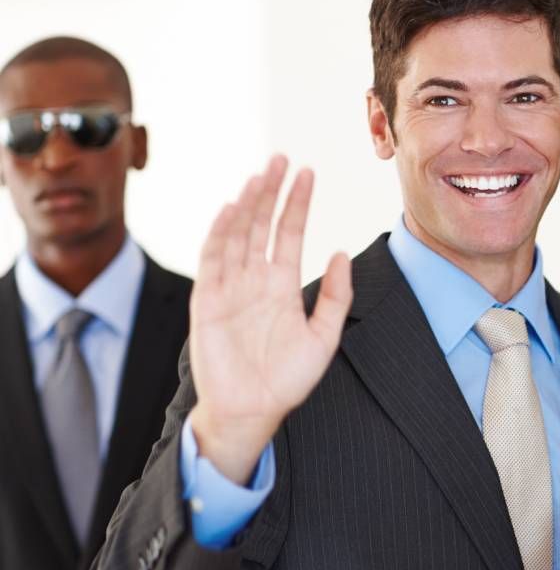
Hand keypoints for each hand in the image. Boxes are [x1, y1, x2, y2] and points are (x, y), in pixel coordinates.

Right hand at [190, 156, 352, 483]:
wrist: (252, 412)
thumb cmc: (287, 380)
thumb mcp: (324, 338)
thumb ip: (336, 297)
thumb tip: (343, 254)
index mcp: (282, 286)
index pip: (288, 233)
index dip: (297, 204)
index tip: (307, 173)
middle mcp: (254, 280)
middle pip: (261, 225)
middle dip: (271, 192)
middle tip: (281, 158)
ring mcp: (229, 288)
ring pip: (236, 236)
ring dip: (246, 206)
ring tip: (260, 177)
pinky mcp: (207, 302)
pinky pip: (211, 262)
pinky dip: (219, 235)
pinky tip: (230, 211)